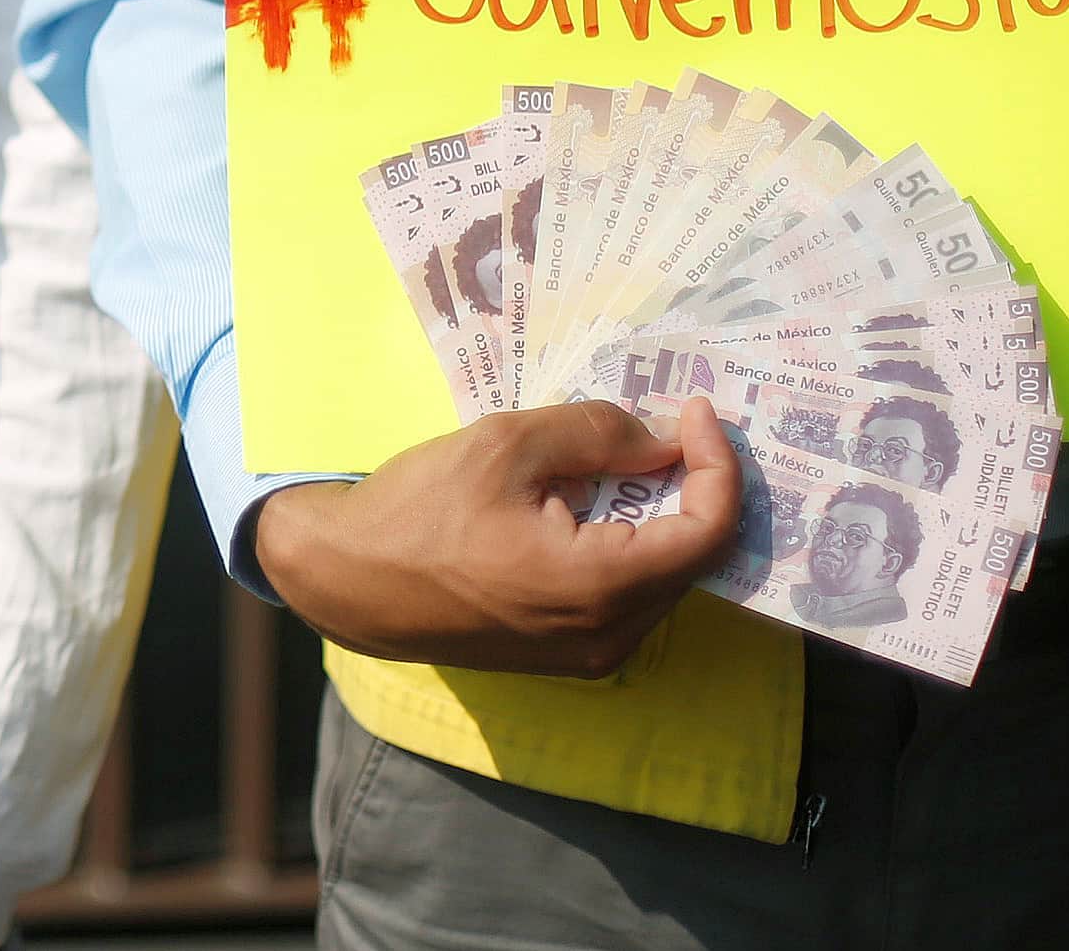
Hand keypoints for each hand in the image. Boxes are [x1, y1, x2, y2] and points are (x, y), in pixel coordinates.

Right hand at [251, 395, 741, 678]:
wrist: (350, 582)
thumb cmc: (420, 509)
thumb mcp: (505, 445)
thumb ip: (599, 433)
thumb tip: (668, 439)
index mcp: (600, 586)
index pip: (709, 531)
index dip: (719, 465)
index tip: (693, 412)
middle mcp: (611, 635)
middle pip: (694, 558)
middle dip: (694, 487)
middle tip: (670, 428)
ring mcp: (590, 655)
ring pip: (664, 580)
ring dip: (663, 518)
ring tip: (632, 461)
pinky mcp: (567, 657)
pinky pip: (629, 599)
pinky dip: (633, 548)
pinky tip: (597, 507)